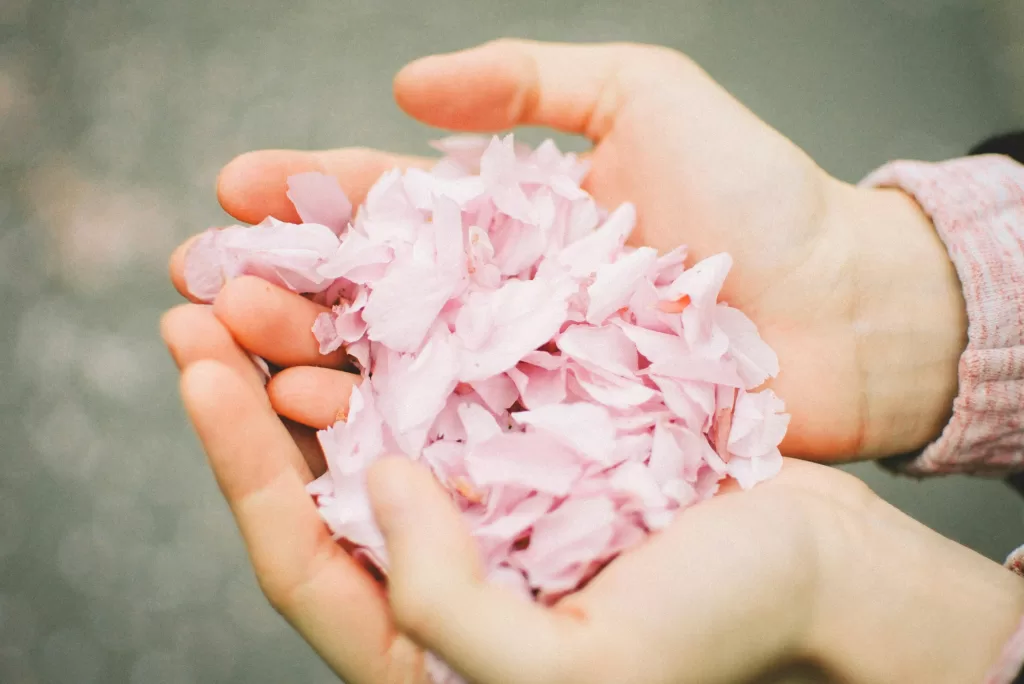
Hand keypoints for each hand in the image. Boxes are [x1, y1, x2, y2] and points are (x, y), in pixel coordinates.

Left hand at [161, 319, 1023, 683]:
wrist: (821, 571)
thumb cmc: (720, 631)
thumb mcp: (569, 672)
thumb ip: (446, 607)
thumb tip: (383, 484)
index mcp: (431, 654)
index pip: (302, 560)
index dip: (238, 465)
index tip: (199, 366)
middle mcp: (443, 581)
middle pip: (315, 488)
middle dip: (249, 395)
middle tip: (200, 299)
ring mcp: (483, 517)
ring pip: (367, 432)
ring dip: (313, 354)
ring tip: (264, 277)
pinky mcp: (526, 461)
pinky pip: (439, 397)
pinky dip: (398, 346)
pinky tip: (370, 290)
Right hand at [168, 39, 965, 460]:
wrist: (845, 312)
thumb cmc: (756, 198)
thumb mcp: (646, 95)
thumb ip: (531, 80)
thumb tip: (405, 87)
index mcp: (506, 226)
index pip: (385, 208)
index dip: (307, 196)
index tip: (234, 189)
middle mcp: (496, 305)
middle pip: (368, 296)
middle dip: (280, 285)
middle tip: (202, 284)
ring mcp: (517, 378)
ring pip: (392, 370)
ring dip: (308, 358)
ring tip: (239, 350)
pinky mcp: (545, 442)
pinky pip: (451, 435)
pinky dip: (382, 430)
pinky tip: (319, 423)